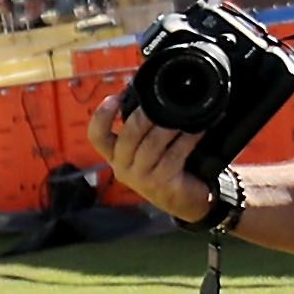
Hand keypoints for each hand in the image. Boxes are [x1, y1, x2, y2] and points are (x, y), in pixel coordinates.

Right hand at [86, 94, 212, 225]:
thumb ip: (146, 126)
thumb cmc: (169, 167)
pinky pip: (173, 156)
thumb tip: (152, 93)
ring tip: (185, 114)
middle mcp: (122, 167)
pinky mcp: (160, 185)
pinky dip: (186, 140)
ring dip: (169, 127)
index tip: (115, 97)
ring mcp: (140, 179)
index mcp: (116, 155)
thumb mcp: (150, 147)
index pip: (97, 136)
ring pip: (151, 145)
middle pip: (128, 136)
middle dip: (146, 116)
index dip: (102, 116)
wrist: (187, 201)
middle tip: (164, 101)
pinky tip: (197, 130)